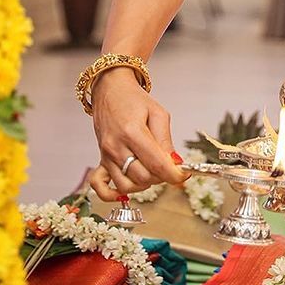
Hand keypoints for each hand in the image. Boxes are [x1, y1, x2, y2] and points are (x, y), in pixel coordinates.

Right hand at [88, 67, 189, 200]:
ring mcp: (106, 155)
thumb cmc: (134, 100)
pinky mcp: (100, 159)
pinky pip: (101, 188)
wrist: (110, 90)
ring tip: (152, 170)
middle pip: (143, 178)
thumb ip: (166, 140)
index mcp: (132, 132)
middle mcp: (116, 146)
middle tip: (168, 166)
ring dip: (144, 184)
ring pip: (127, 186)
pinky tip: (130, 186)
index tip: (184, 175)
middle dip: (161, 177)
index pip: (157, 165)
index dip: (175, 175)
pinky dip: (114, 194)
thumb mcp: (158, 113)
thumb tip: (175, 164)